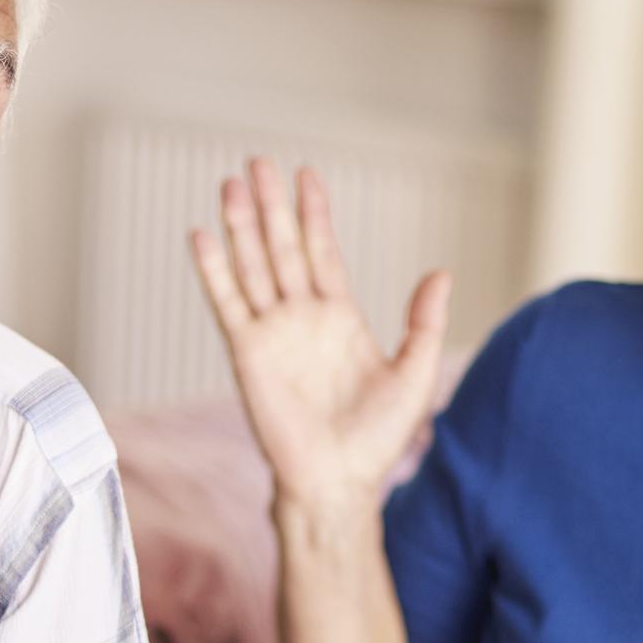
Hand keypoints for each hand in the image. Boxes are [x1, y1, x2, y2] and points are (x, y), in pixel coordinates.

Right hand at [189, 158, 451, 512]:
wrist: (337, 481)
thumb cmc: (377, 440)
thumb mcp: (415, 374)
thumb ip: (423, 323)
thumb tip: (440, 273)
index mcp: (340, 318)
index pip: (323, 252)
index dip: (314, 215)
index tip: (307, 176)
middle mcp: (301, 318)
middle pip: (282, 247)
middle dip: (272, 205)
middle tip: (259, 161)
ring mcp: (272, 334)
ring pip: (253, 266)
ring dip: (242, 226)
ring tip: (232, 184)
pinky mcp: (247, 354)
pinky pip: (227, 303)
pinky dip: (214, 270)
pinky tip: (202, 236)